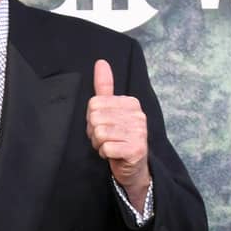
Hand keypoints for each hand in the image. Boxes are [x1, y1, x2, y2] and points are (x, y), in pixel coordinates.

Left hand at [85, 59, 150, 204]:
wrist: (133, 168)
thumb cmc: (119, 139)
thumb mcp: (111, 111)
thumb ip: (105, 87)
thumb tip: (101, 62)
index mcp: (131, 103)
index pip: (94, 104)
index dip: (91, 119)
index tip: (102, 127)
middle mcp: (137, 115)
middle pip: (95, 118)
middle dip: (94, 133)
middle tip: (104, 139)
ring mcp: (138, 133)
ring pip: (100, 133)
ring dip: (99, 144)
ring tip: (109, 146)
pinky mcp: (135, 150)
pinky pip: (106, 148)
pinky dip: (104, 154)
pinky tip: (113, 155)